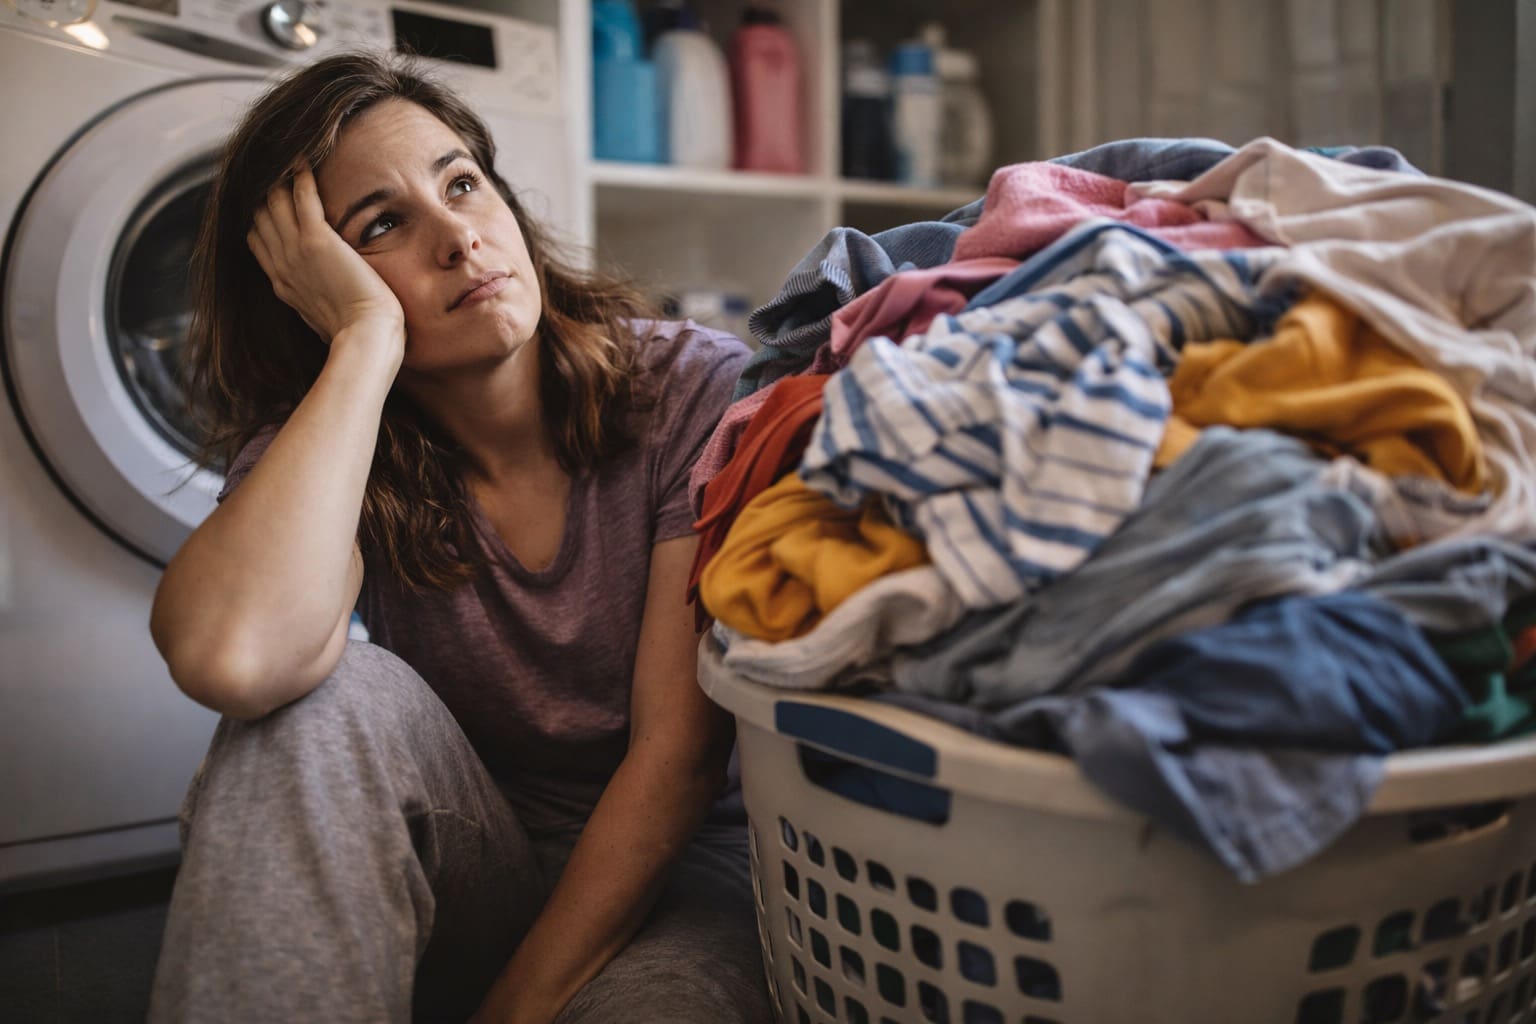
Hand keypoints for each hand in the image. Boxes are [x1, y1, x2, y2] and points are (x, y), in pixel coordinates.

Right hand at [246, 162, 405, 350]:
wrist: (366, 335)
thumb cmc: (357, 333)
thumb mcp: (326, 317)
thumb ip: (318, 300)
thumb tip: (325, 301)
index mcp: (283, 284)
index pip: (258, 241)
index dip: (259, 217)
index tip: (267, 199)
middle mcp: (283, 265)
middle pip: (261, 217)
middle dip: (265, 191)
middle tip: (275, 165)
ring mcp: (296, 252)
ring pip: (276, 204)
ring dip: (281, 178)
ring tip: (287, 155)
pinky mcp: (317, 241)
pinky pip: (303, 198)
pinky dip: (301, 176)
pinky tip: (304, 159)